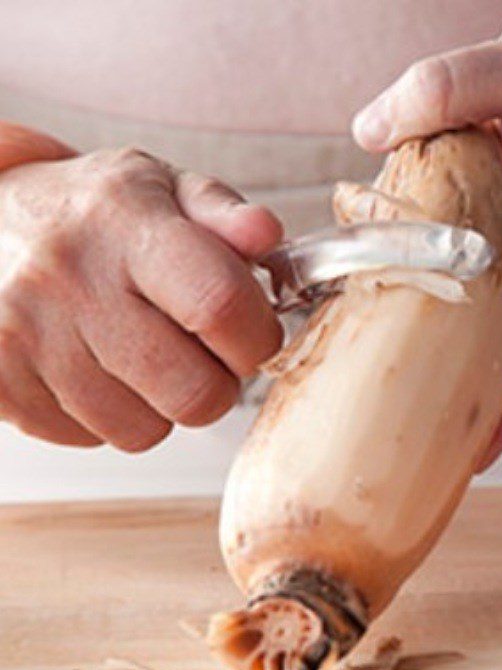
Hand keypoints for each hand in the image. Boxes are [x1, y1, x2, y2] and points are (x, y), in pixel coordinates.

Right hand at [0, 147, 282, 450]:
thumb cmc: (89, 215)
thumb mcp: (160, 188)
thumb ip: (222, 212)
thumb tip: (265, 233)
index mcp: (126, 225)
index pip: (218, 304)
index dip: (258, 337)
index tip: (255, 335)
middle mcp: (70, 280)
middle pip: (194, 391)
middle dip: (218, 384)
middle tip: (202, 354)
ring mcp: (26, 338)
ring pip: (145, 430)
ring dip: (161, 405)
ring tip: (142, 355)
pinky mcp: (0, 385)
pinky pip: (92, 439)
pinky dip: (109, 416)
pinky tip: (97, 368)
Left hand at [353, 0, 501, 466]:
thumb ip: (454, 87)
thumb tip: (371, 132)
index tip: (486, 444)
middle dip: (488, 410)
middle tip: (431, 453)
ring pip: (498, 328)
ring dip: (462, 374)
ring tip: (406, 415)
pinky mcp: (495, 222)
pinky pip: (471, 286)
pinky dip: (440, 317)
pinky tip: (394, 326)